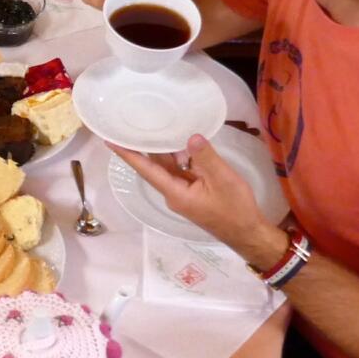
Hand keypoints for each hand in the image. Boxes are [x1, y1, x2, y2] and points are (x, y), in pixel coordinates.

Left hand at [111, 134, 279, 262]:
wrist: (248, 233)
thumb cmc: (235, 209)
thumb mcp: (223, 180)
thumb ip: (206, 158)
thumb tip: (190, 138)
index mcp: (175, 192)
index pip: (146, 169)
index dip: (128, 155)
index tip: (110, 141)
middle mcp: (174, 193)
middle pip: (155, 166)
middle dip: (142, 147)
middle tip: (131, 124)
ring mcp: (183, 193)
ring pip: (169, 167)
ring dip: (162, 149)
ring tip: (151, 126)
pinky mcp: (194, 192)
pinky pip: (181, 170)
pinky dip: (178, 156)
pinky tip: (179, 141)